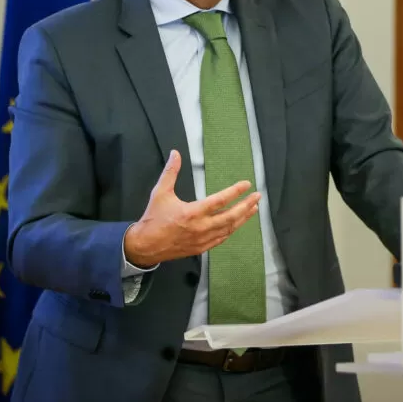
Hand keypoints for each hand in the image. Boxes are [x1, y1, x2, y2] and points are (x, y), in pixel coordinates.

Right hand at [123, 150, 260, 267]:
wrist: (145, 246)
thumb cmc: (153, 218)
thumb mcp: (160, 193)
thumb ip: (170, 172)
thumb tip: (175, 153)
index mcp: (192, 212)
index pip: (220, 200)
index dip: (235, 192)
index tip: (246, 184)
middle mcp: (201, 227)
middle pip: (230, 216)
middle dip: (246, 206)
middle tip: (258, 197)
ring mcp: (202, 240)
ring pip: (229, 229)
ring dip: (243, 218)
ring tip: (253, 209)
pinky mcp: (201, 248)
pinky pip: (221, 239)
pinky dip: (231, 230)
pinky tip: (237, 224)